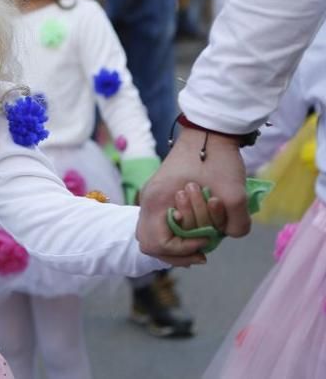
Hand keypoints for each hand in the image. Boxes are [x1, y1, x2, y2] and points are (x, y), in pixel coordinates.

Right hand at [137, 128, 249, 262]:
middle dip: (174, 253)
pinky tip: (198, 230)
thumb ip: (235, 225)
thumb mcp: (235, 195)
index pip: (156, 243)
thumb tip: (228, 235)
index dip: (181, 250)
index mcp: (157, 201)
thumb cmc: (217, 160)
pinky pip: (162, 222)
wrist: (210, 131)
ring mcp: (154, 197)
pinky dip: (177, 232)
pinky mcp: (162, 194)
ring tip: (199, 244)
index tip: (204, 241)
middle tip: (199, 253)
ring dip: (175, 243)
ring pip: (153, 234)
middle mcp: (149, 201)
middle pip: (148, 243)